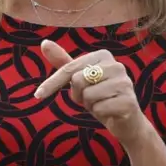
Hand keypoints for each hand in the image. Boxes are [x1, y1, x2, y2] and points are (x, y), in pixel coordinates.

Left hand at [34, 39, 152, 150]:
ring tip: (102, 104)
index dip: (52, 83)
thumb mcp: (80, 80)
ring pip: (88, 95)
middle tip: (91, 98)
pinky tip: (110, 112)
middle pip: (77, 80)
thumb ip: (63, 62)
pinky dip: (99, 113)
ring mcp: (124, 83)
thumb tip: (44, 43)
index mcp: (103, 55)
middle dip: (79, 95)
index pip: (69, 68)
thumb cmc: (100, 97)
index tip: (38, 95)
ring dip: (90, 105)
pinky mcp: (128, 101)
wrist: (126, 122)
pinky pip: (98, 108)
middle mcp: (116, 65)